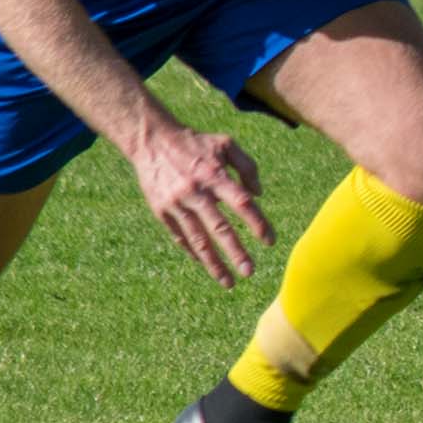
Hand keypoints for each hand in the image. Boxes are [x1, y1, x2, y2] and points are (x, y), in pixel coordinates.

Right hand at [129, 123, 274, 285]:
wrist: (152, 141)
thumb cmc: (196, 143)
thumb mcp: (226, 144)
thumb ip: (248, 167)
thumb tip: (259, 195)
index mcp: (215, 175)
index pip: (242, 203)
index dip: (258, 224)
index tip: (270, 241)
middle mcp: (196, 192)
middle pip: (220, 228)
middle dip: (236, 253)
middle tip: (250, 272)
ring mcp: (176, 204)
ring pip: (198, 240)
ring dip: (214, 263)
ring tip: (229, 282)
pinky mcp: (161, 211)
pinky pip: (181, 238)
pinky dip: (195, 253)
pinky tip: (207, 266)